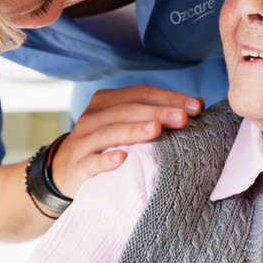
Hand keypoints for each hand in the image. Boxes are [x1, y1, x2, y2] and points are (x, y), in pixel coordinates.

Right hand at [50, 85, 202, 196]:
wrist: (65, 170)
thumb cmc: (107, 144)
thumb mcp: (125, 124)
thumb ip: (155, 113)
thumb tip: (197, 105)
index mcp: (107, 101)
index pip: (140, 93)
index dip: (168, 98)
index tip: (196, 107)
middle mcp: (93, 116)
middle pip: (127, 109)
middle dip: (157, 112)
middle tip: (183, 118)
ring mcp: (84, 141)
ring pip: (110, 132)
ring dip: (134, 130)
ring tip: (156, 130)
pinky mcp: (78, 166)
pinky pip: (91, 162)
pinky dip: (106, 160)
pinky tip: (122, 159)